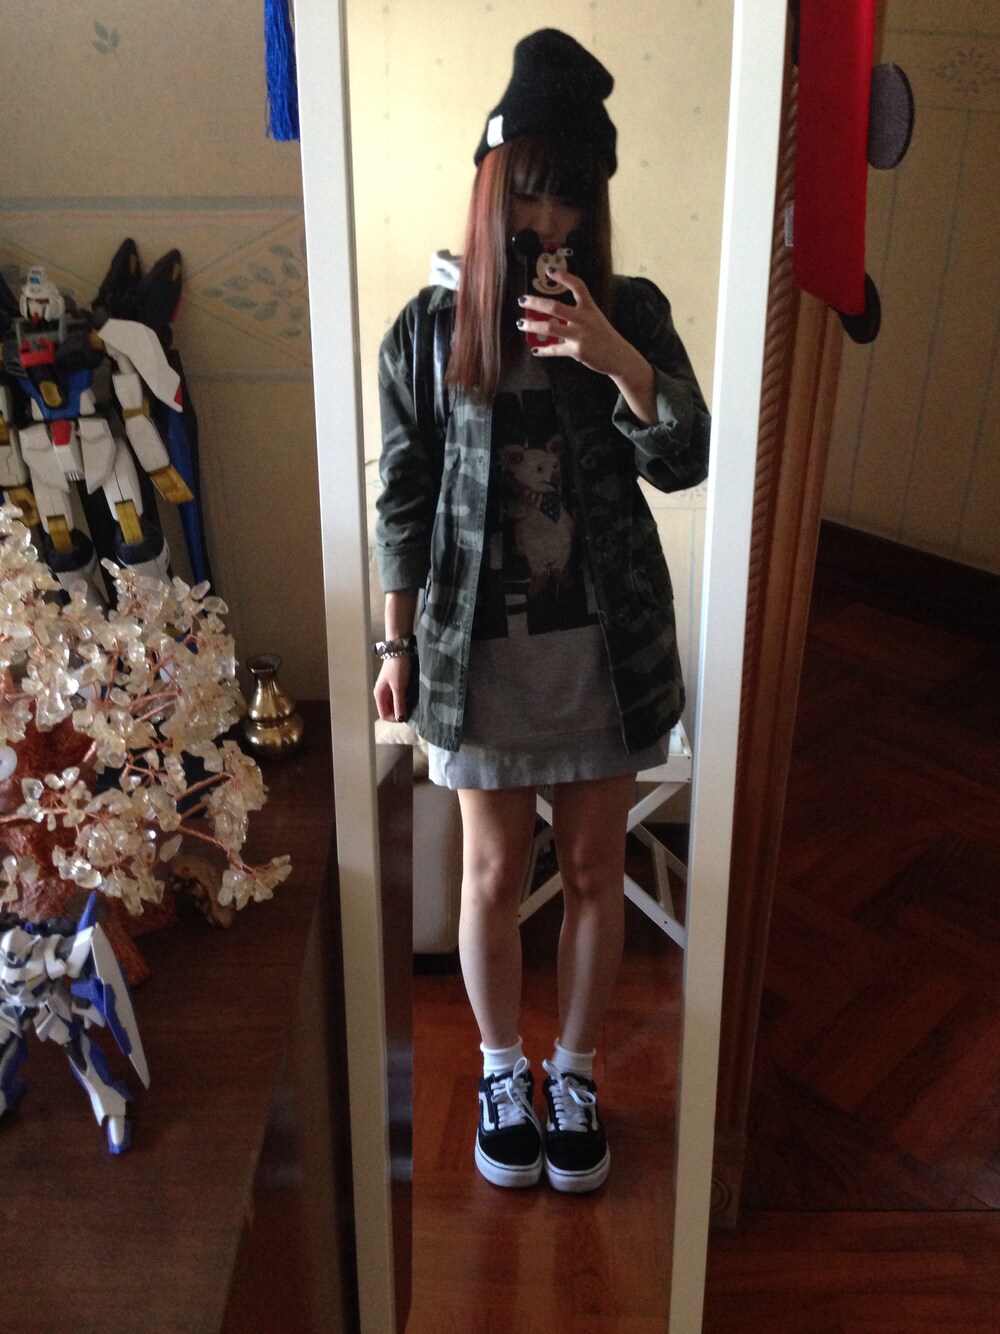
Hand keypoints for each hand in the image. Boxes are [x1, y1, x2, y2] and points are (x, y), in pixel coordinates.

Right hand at [374, 655, 412, 722]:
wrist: (400, 649)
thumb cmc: (398, 668)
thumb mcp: (399, 687)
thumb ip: (399, 703)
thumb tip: (400, 719)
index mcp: (379, 695)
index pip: (384, 715)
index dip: (394, 719)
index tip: (407, 717)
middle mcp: (382, 693)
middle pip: (389, 710)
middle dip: (399, 712)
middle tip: (412, 711)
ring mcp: (388, 688)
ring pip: (394, 703)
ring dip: (403, 706)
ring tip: (413, 704)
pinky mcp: (395, 683)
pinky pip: (399, 696)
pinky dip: (405, 699)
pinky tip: (413, 697)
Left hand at [517, 268, 656, 421]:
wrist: (618, 356)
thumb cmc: (602, 335)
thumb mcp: (593, 318)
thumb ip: (575, 315)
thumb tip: (547, 316)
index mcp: (589, 307)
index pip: (578, 286)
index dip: (564, 277)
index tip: (549, 270)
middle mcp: (584, 319)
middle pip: (556, 308)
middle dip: (536, 303)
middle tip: (522, 300)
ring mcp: (580, 336)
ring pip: (551, 329)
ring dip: (533, 326)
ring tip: (521, 324)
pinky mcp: (577, 351)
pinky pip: (556, 350)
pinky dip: (544, 350)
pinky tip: (535, 350)